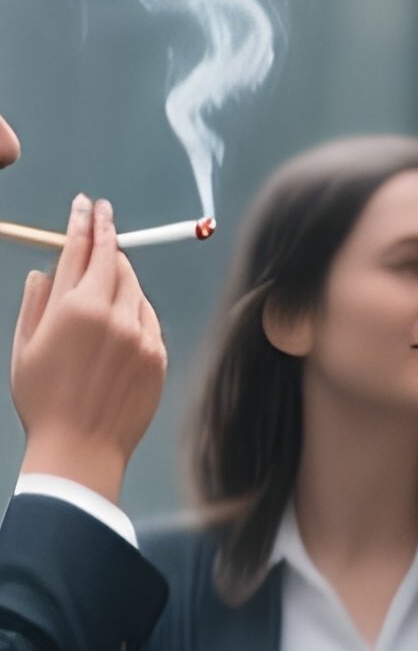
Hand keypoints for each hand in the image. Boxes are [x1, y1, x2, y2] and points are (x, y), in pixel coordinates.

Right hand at [13, 197, 166, 503]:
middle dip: (108, 235)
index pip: (82, 250)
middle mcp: (112, 314)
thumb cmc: (44, 400)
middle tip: (103, 216)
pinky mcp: (158, 353)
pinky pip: (149, 318)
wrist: (82, 446)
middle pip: (115, 261)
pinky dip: (136, 309)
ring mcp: (140, 333)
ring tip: (109, 268)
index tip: (86, 204)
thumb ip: (37, 303)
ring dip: (122, 274)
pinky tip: (123, 314)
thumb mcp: (25, 347)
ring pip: (135, 288)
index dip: (84, 223)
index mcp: (73, 308)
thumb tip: (46, 271)